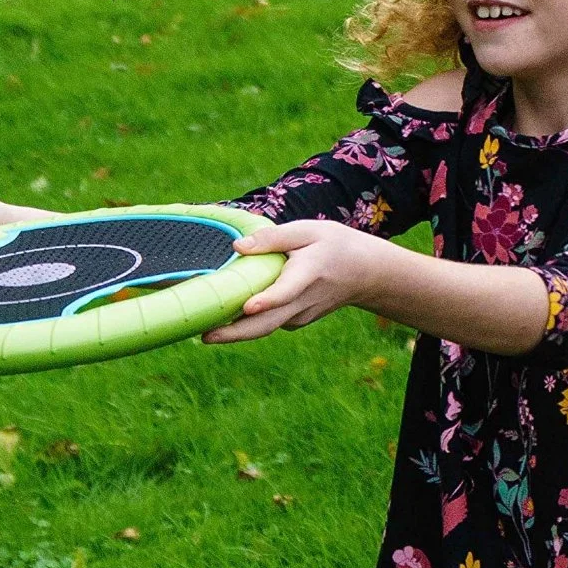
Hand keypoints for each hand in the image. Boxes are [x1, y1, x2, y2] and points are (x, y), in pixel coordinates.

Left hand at [201, 220, 390, 343]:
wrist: (364, 274)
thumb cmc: (333, 246)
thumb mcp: (308, 231)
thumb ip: (273, 238)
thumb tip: (237, 247)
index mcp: (307, 274)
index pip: (286, 291)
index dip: (267, 300)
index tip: (248, 306)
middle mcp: (303, 301)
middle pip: (268, 323)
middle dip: (235, 333)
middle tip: (204, 336)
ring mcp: (300, 316)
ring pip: (265, 327)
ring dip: (235, 332)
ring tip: (203, 330)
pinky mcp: (295, 321)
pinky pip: (268, 323)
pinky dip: (247, 323)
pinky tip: (223, 318)